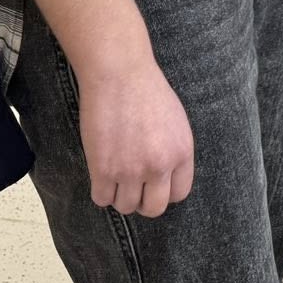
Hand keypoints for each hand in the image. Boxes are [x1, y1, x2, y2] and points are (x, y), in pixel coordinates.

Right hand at [75, 58, 194, 217]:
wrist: (119, 74)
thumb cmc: (147, 91)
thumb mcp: (176, 122)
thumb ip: (173, 152)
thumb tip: (165, 178)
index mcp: (182, 153)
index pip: (179, 194)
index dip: (164, 191)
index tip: (153, 184)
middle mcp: (160, 166)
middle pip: (154, 208)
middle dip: (143, 201)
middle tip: (133, 187)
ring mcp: (132, 170)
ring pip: (125, 206)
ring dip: (119, 195)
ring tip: (115, 175)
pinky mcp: (104, 169)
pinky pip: (102, 199)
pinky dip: (100, 191)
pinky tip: (101, 174)